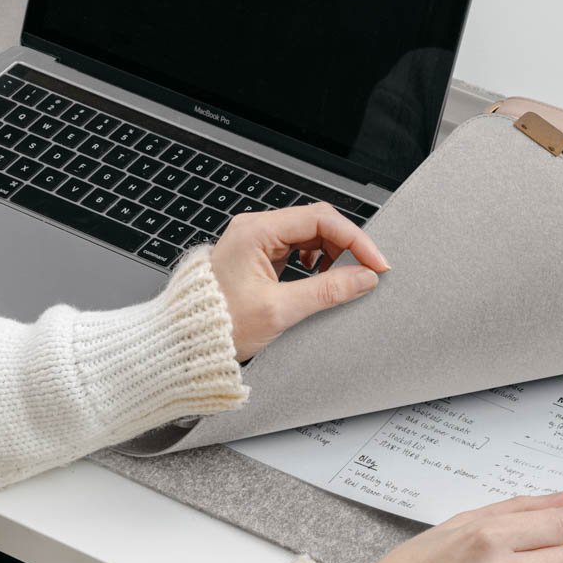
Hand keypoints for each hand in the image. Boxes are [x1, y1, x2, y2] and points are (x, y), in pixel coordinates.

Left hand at [207, 204, 390, 361]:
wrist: (185, 343)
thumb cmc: (216, 325)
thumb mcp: (279, 310)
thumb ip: (327, 291)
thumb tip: (364, 278)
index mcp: (255, 231)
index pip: (321, 219)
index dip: (355, 240)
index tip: (376, 264)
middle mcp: (255, 229)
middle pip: (318, 223)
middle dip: (347, 246)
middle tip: (368, 272)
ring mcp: (256, 241)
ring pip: (310, 236)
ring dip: (333, 255)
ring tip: (341, 280)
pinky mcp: (259, 256)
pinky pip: (298, 249)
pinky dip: (318, 262)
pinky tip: (320, 279)